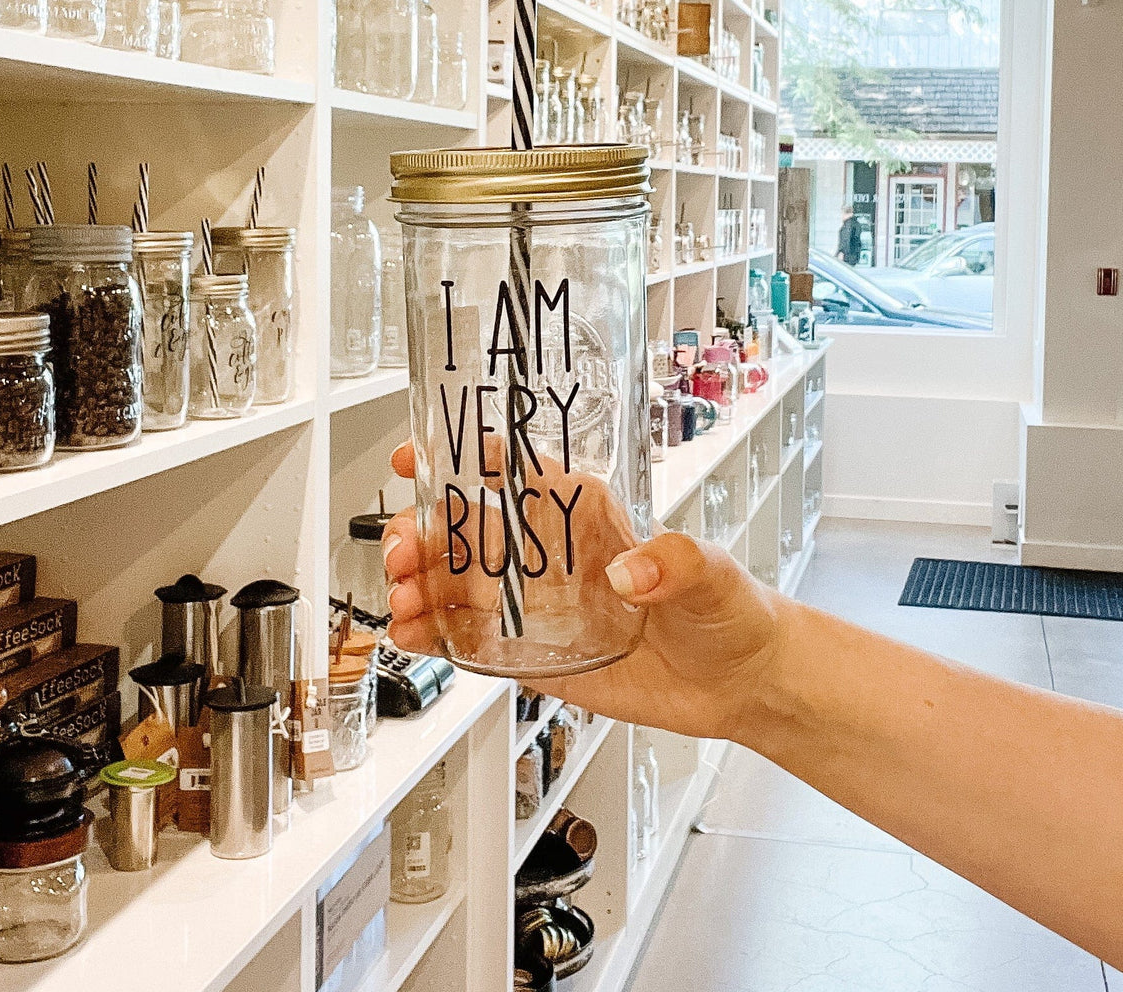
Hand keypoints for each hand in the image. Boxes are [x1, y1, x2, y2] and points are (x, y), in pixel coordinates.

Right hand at [383, 443, 784, 739]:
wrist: (737, 682)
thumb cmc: (728, 610)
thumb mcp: (709, 573)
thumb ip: (674, 562)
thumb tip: (631, 569)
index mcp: (582, 514)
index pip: (511, 471)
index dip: (458, 458)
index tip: (418, 457)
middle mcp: (550, 552)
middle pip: (464, 529)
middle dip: (421, 534)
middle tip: (403, 555)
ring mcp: (536, 603)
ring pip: (456, 583)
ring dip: (418, 586)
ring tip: (402, 604)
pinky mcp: (533, 652)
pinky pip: (471, 638)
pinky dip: (433, 634)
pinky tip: (413, 636)